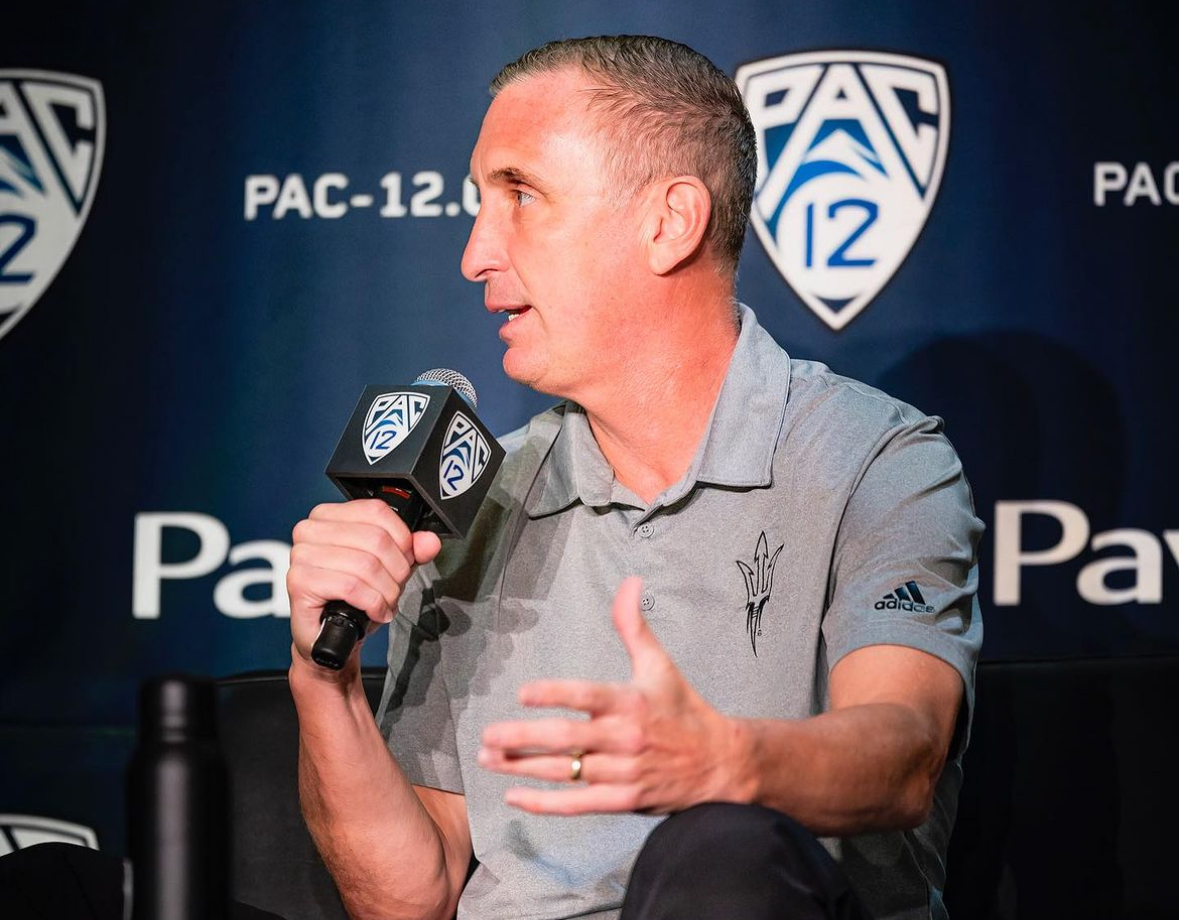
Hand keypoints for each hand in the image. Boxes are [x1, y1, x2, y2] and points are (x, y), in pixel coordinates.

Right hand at [287, 499, 441, 673]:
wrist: (328, 636)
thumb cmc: (352, 599)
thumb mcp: (388, 569)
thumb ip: (411, 551)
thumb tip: (429, 541)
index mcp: (329, 515)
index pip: (377, 511)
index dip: (402, 538)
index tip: (405, 560)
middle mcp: (310, 530)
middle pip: (375, 539)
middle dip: (396, 570)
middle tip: (395, 589)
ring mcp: (301, 554)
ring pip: (366, 565)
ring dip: (386, 591)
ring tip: (385, 603)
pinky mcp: (299, 581)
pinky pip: (352, 587)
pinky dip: (373, 603)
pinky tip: (373, 611)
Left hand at [477, 577, 753, 814]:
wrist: (720, 764)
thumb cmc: (684, 709)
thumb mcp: (660, 664)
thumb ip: (634, 625)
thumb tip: (629, 582)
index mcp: (630, 701)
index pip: (588, 696)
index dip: (555, 695)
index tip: (523, 693)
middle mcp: (624, 738)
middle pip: (566, 738)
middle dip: (523, 737)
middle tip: (488, 735)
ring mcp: (623, 773)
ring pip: (565, 771)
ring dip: (522, 767)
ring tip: (488, 758)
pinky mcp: (623, 800)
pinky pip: (578, 804)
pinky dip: (545, 804)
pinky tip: (514, 796)